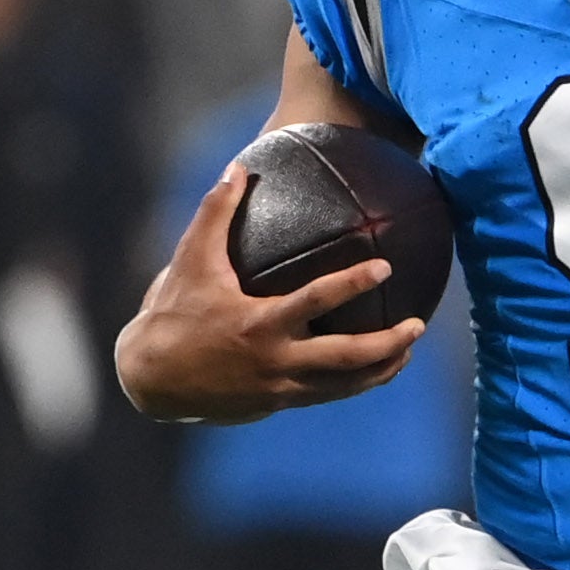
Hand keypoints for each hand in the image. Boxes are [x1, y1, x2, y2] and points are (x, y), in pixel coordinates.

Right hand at [113, 167, 423, 423]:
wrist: (151, 379)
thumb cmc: (172, 313)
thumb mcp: (189, 261)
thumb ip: (215, 213)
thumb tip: (238, 167)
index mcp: (259, 324)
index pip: (316, 302)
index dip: (353, 284)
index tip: (385, 267)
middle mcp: (276, 360)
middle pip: (345, 358)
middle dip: (386, 343)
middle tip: (418, 323)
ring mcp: (279, 387)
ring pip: (343, 385)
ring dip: (380, 369)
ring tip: (409, 350)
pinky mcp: (277, 402)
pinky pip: (326, 393)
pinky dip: (355, 382)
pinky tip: (375, 369)